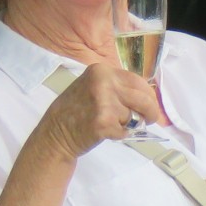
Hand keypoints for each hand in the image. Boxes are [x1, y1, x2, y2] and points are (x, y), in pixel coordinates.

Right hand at [34, 62, 167, 160]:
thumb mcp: (94, 87)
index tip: (151, 104)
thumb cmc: (76, 110)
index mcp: (102, 71)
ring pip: (134, 115)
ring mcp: (103, 102)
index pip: (138, 81)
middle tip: (150, 119)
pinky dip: (120, 135)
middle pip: (143, 98)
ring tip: (114, 125)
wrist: (54, 133)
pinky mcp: (104, 123)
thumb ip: (117, 87)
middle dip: (151, 111)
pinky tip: (106, 132)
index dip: (149, 95)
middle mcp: (103, 83)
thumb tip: (148, 96)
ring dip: (130, 124)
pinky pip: (126, 130)